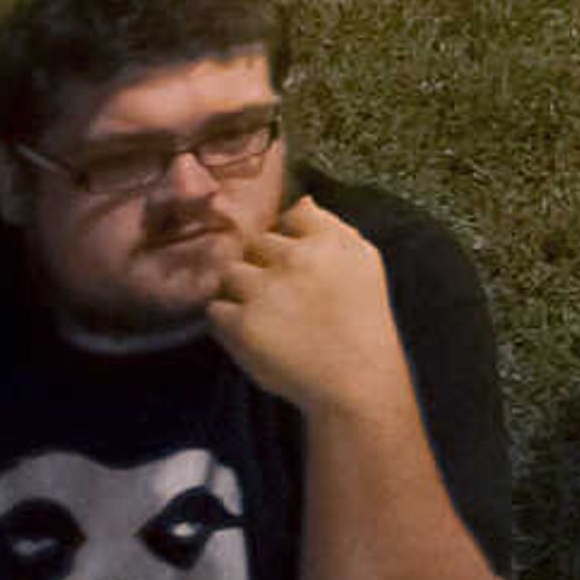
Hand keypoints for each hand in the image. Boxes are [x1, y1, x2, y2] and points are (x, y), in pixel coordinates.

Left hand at [203, 199, 414, 419]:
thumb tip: (302, 201)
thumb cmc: (362, 320)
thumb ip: (334, 227)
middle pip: (256, 243)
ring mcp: (265, 291)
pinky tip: (252, 333)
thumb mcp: (365, 262)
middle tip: (277, 294)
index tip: (295, 263)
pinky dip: (227, 321)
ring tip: (262, 314)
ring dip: (239, 291)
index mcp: (328, 241)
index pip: (292, 216)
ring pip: (230, 273)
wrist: (354, 379)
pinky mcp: (241, 324)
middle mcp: (296, 259)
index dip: (290, 239)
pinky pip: (215, 309)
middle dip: (261, 264)